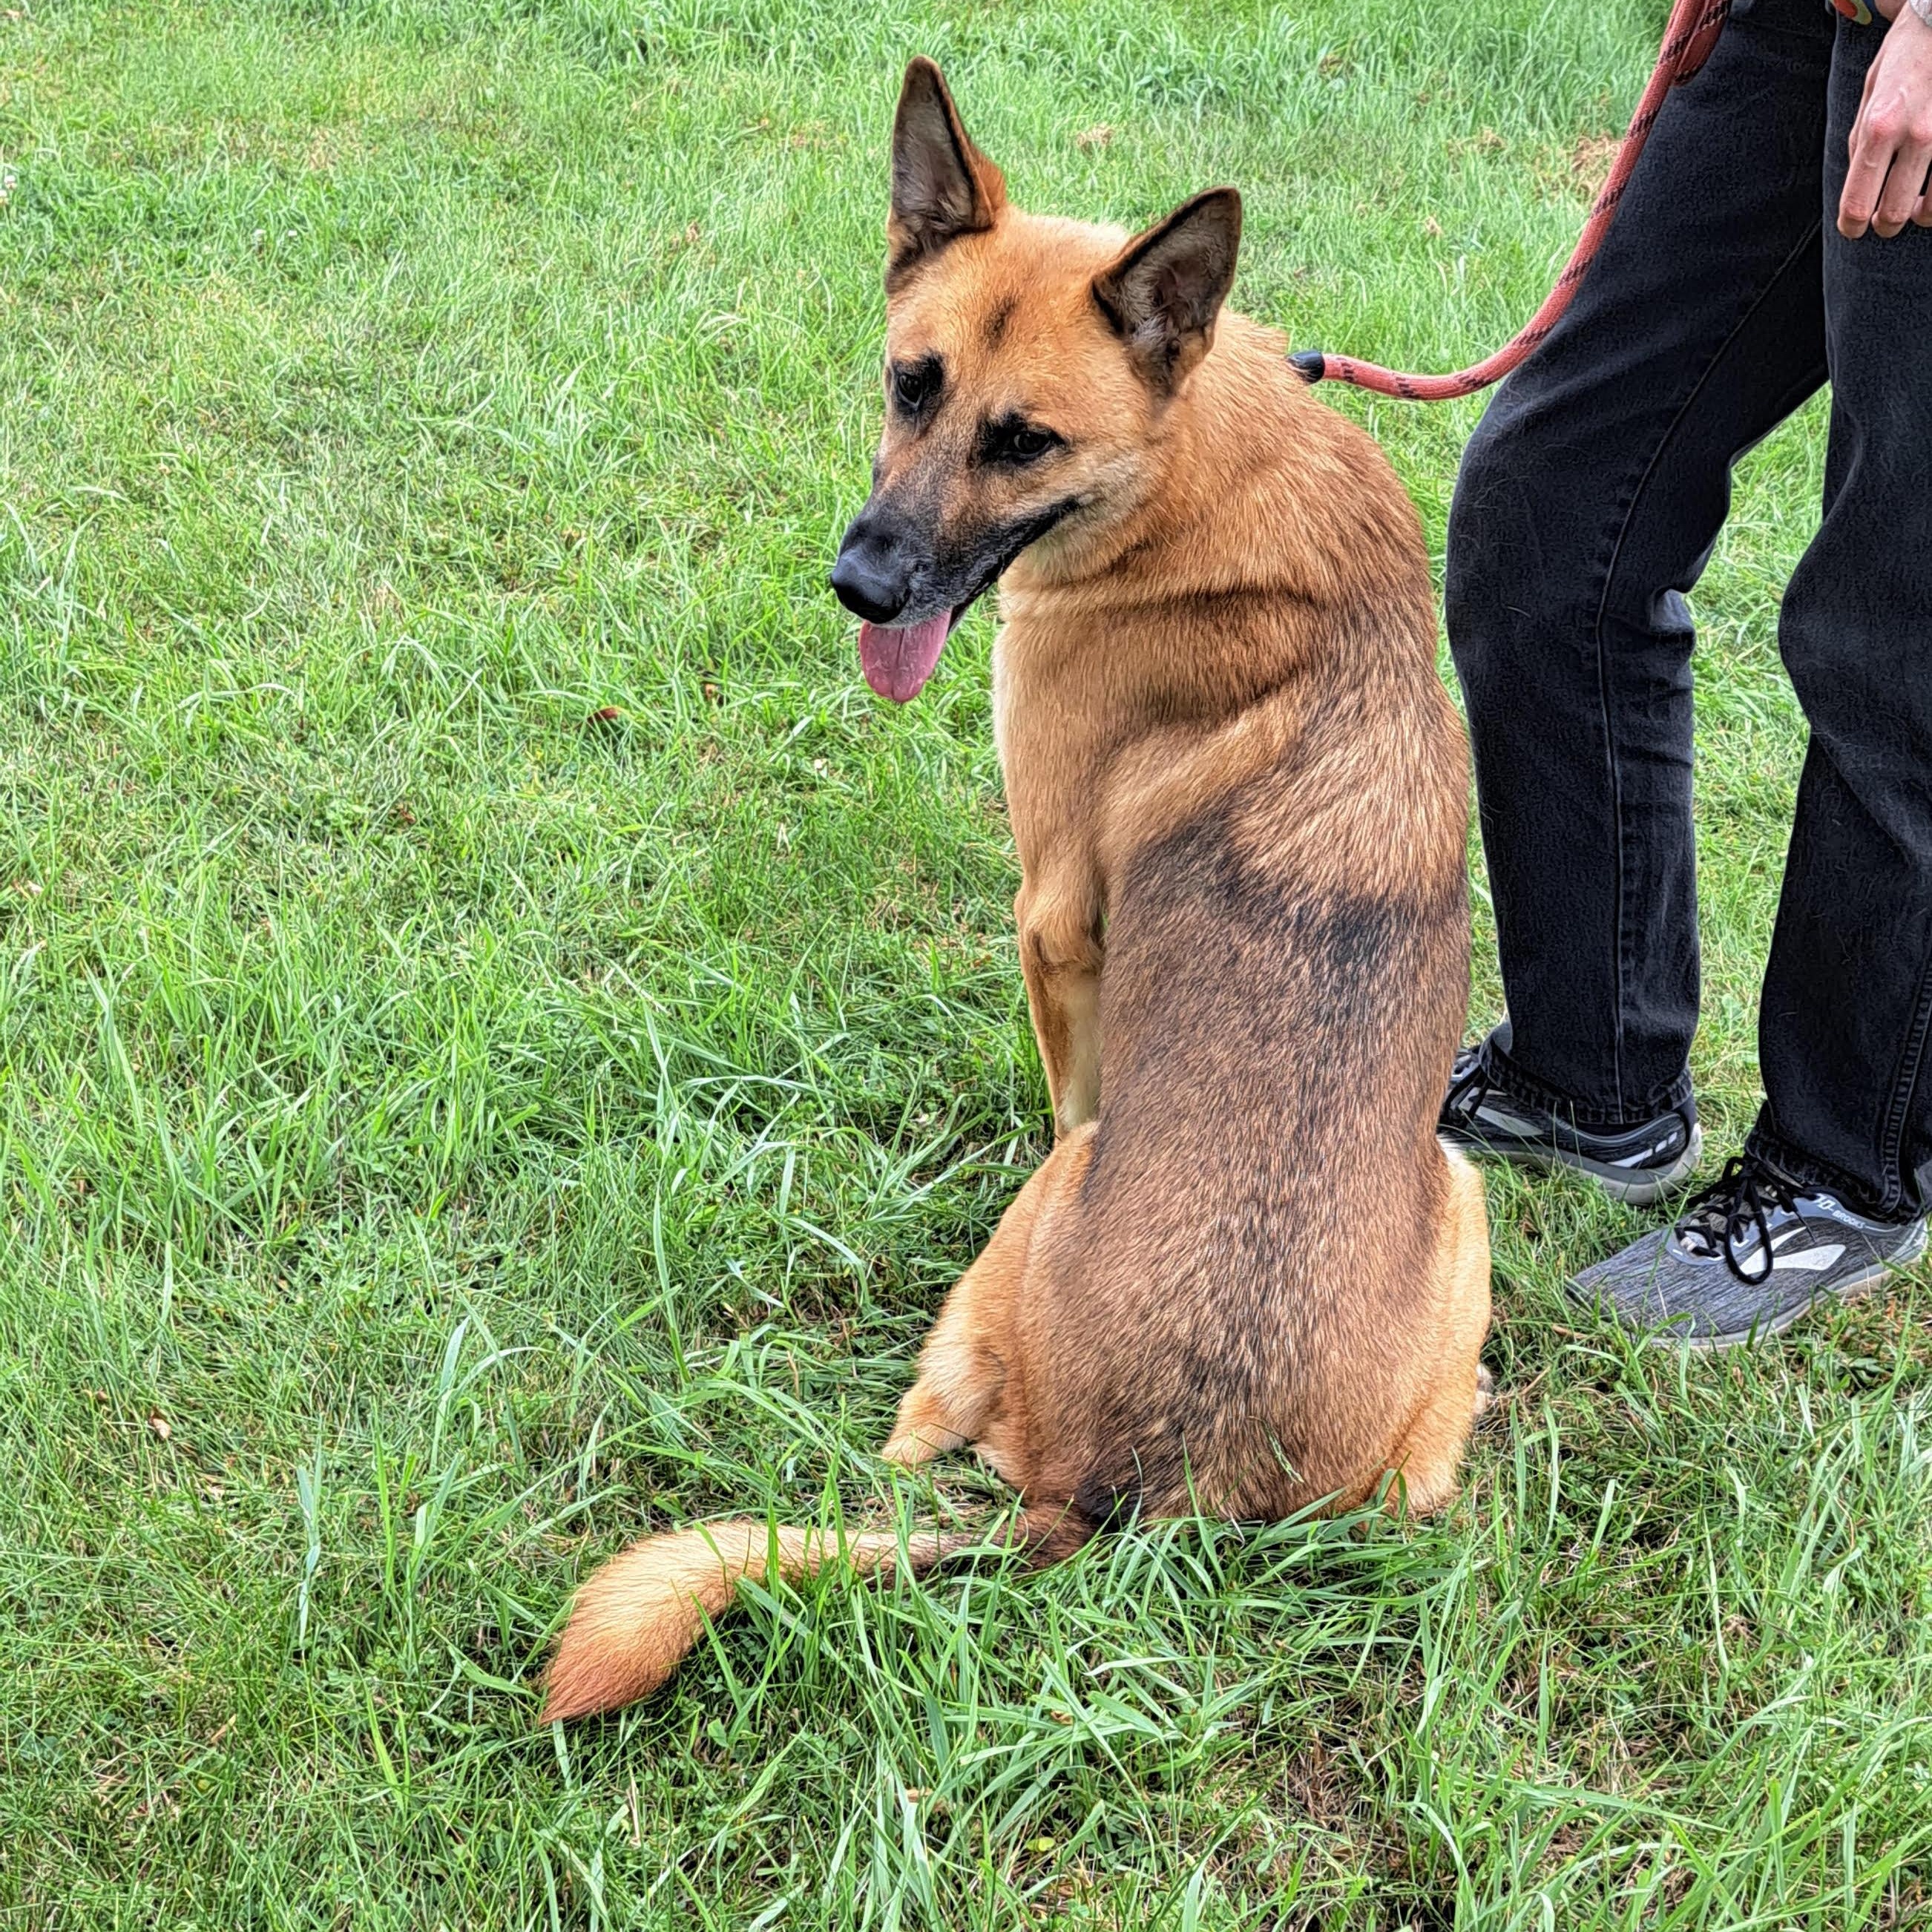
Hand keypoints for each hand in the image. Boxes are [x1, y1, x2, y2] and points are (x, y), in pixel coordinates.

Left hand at [1839, 2, 1931, 237]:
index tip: (1852, 229)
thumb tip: (1857, 182)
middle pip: (1892, 215)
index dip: (1851, 226)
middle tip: (1883, 220)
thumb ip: (1861, 138)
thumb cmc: (1908, 53)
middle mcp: (1917, 134)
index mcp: (1880, 127)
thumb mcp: (1872, 91)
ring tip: (1915, 205)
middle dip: (1883, 224)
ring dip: (1919, 214)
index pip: (1856, 204)